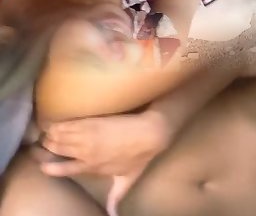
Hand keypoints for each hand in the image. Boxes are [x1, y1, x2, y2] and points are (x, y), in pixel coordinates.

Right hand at [39, 111, 171, 180]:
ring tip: (47, 132)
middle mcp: (85, 152)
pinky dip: (59, 124)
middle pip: (58, 149)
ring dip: (51, 134)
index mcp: (91, 167)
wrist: (148, 134)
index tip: (42, 164)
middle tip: (42, 143)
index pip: (64, 169)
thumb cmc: (138, 157)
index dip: (49, 167)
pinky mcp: (91, 122)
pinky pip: (69, 124)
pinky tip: (54, 123)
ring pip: (61, 135)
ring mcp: (87, 136)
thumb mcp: (126, 180)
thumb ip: (115, 198)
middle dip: (48, 146)